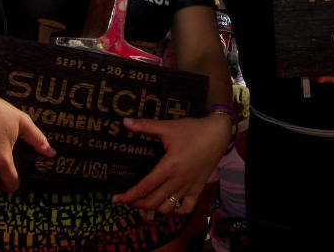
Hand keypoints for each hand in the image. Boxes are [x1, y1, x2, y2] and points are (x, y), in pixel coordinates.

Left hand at [112, 115, 230, 214]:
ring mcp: (188, 187)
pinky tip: (169, 205)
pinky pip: (187, 208)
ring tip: (146, 203)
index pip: (144, 187)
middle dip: (137, 204)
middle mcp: (178, 181)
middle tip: (128, 200)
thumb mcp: (168, 127)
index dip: (129, 196)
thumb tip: (125, 122)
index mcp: (168, 167)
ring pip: (168, 208)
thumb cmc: (193, 130)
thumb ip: (145, 126)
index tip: (116, 199)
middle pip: (153, 202)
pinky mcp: (198, 188)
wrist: (217, 134)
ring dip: (154, 209)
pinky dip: (176, 211)